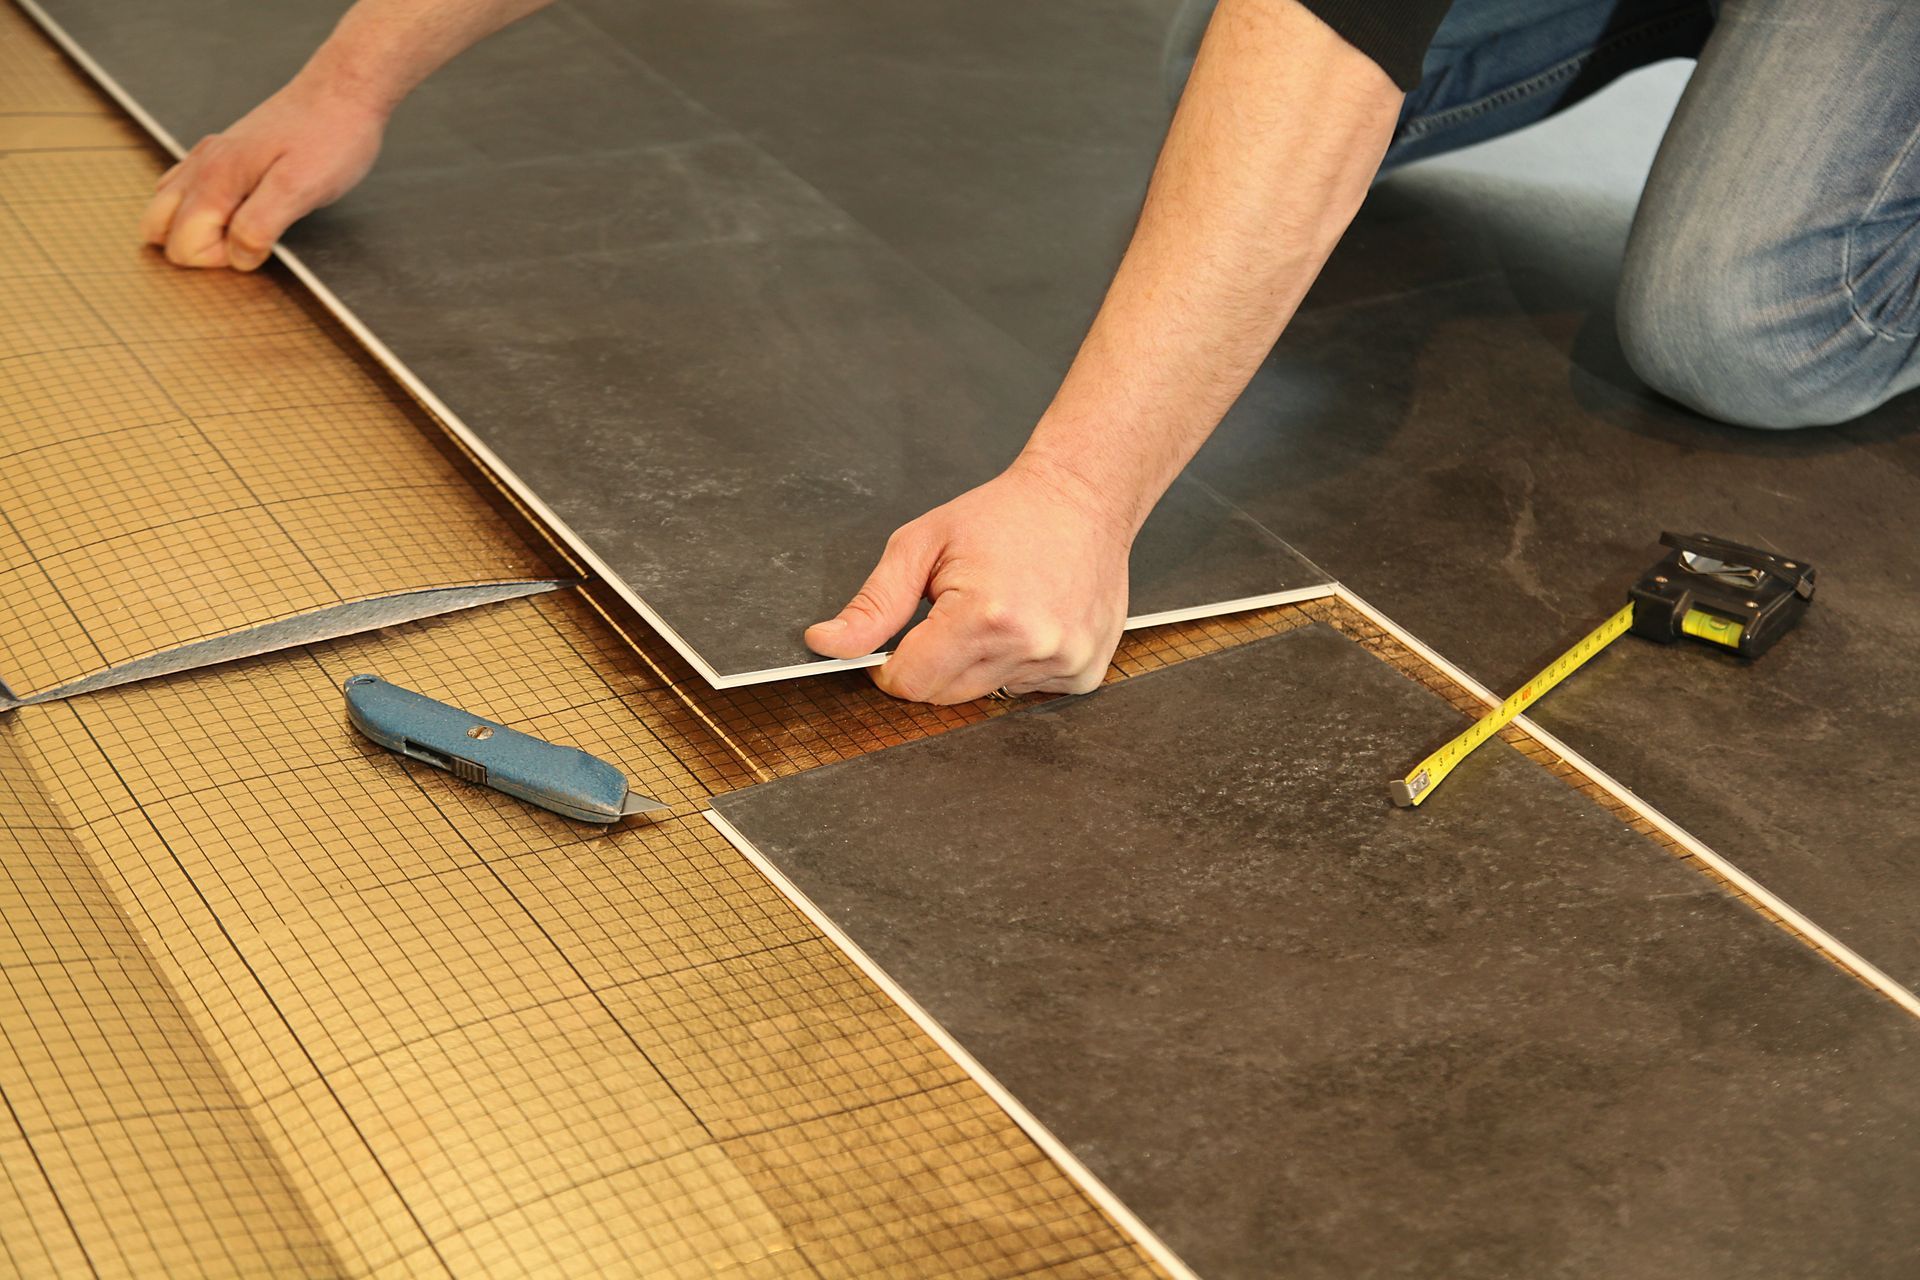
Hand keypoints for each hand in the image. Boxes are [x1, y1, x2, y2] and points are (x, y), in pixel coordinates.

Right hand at [139, 76, 387, 270]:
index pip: (183, 244)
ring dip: (195, 230)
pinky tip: (239, 208)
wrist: (342, 92)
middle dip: (200, 248)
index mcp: (215, 179)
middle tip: (250, 238)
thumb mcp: (302, 189)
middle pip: (159, 229)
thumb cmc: (330, 138)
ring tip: (246, 224)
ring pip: (166, 208)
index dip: (219, 258)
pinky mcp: (220, 153)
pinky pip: (186, 188)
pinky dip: (200, 209)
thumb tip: (236, 256)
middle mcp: (201, 166)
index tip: (257, 245)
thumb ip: (261, 226)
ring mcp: (207, 158)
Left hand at [805, 459, 1133, 703]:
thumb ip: (873, 605)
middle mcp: (1029, 645)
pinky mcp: (1085, 671)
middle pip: (945, 695)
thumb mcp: (922, 545)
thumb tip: (825, 644)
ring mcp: (1065, 662)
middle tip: (953, 610)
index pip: (910, 683)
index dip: (891, 667)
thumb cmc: (1004, 514)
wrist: (1084, 497)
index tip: (898, 643)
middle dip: (934, 661)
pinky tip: (1029, 622)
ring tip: (999, 608)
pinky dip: (1016, 666)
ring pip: (985, 694)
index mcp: (984, 615)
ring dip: (977, 662)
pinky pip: (1027, 691)